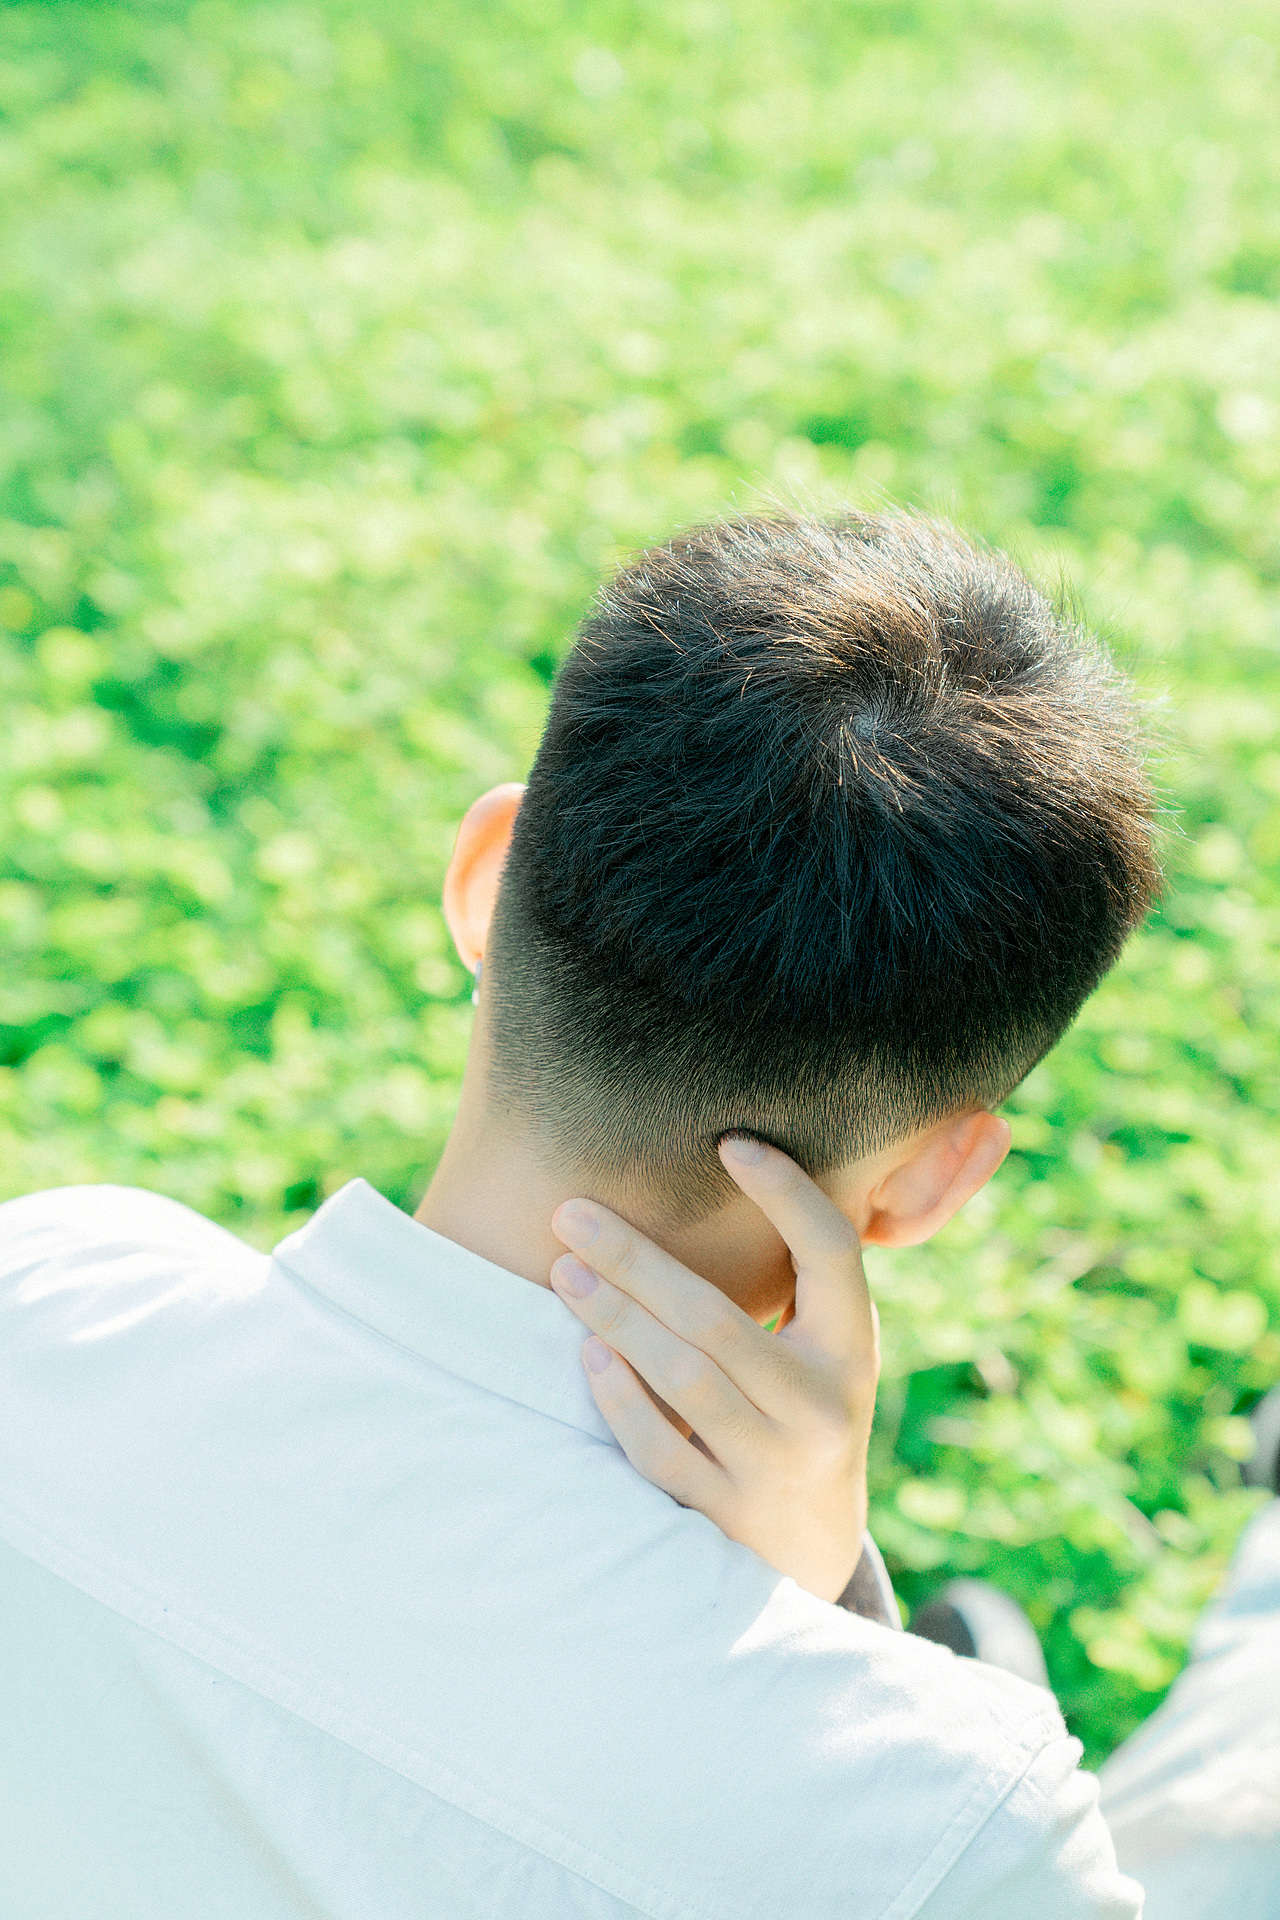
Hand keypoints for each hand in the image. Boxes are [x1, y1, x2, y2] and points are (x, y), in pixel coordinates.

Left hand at [548, 1137, 879, 1604]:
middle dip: (637, 1260)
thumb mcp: (826, 1349)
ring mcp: (773, 1467)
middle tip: (571, 1213)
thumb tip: (734, 1160)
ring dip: (616, 1318)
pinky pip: (661, 1450)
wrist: (812, 1550)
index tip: (731, 1143)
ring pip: (685, 1381)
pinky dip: (620, 1398)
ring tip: (563, 1270)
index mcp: (851, 1350)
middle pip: (718, 1320)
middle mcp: (821, 1407)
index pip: (830, 1253)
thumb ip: (798, 1282)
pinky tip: (587, 1352)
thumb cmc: (803, 1408)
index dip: (788, 1194)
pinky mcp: (724, 1517)